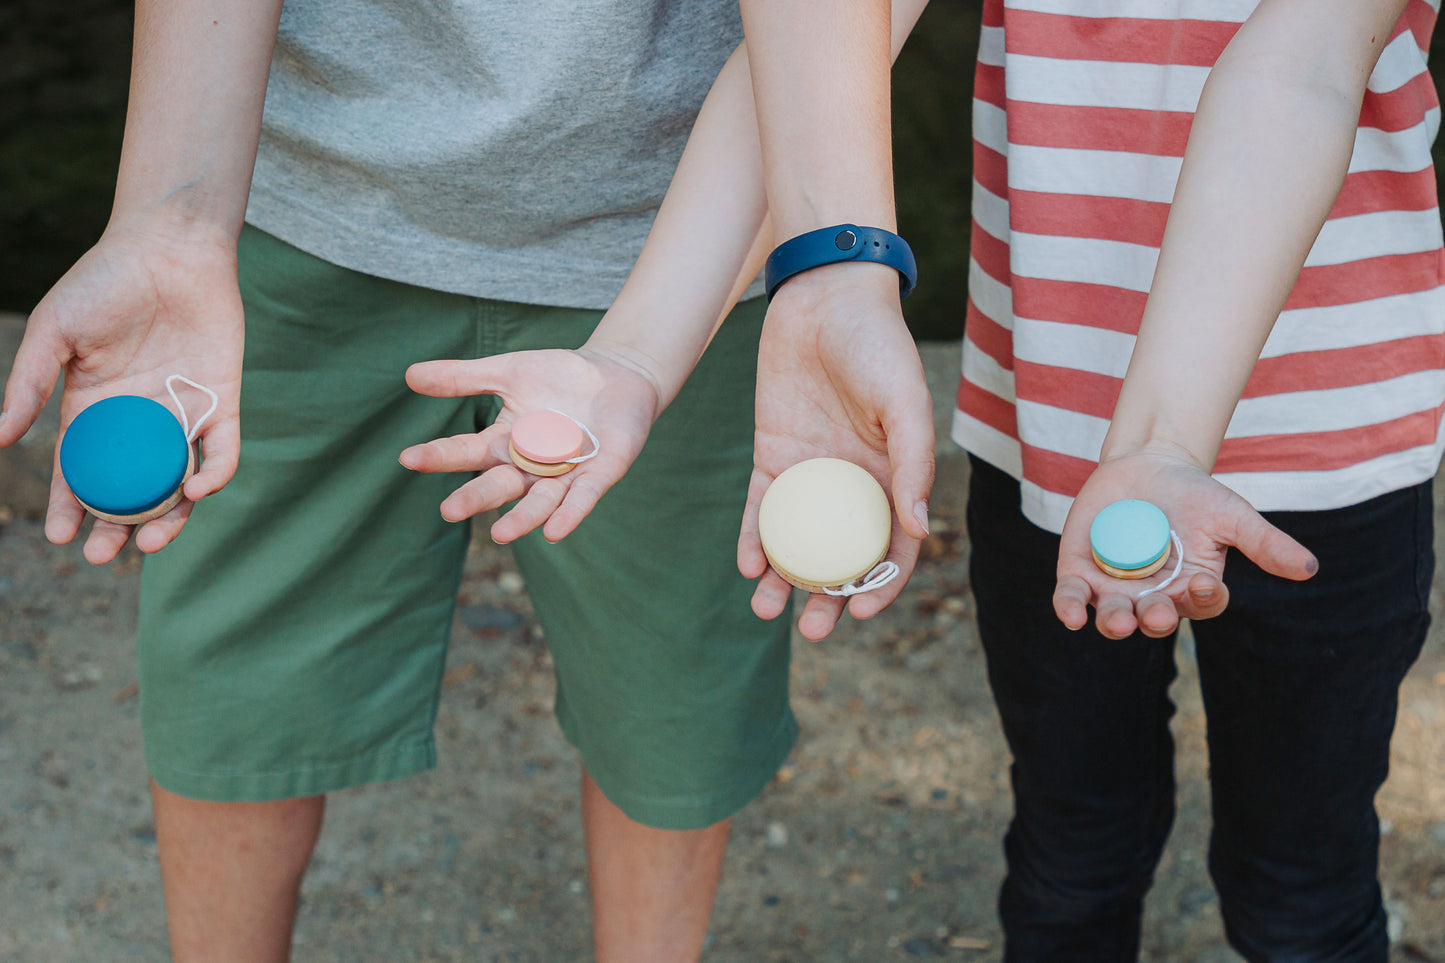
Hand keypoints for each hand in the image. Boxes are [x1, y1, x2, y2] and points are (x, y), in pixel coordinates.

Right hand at [0, 223, 243, 563]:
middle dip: (115, 527)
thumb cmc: (105, 282)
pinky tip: (193, 492)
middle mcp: (137, 420)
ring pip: (176, 483)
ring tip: (148, 543)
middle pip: (129, 488)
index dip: (69, 506)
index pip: (80, 471)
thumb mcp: (55, 333)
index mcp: (92, 408)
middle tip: (102, 553)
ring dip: (166, 518)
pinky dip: (212, 477)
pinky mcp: (222, 404)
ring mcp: (181, 415)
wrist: (170, 248)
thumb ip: (28, 385)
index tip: (58, 536)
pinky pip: (221, 452)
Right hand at [399, 342, 661, 543]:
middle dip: (476, 497)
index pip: (468, 452)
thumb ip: (463, 378)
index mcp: (506, 443)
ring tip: (501, 534)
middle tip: (449, 510)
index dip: (440, 456)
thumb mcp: (508, 371)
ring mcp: (566, 472)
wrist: (618, 373)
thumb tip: (408, 375)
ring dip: (522, 518)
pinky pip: (583, 498)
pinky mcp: (601, 473)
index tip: (408, 458)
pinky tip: (554, 532)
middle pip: (500, 484)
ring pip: (540, 501)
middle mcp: (532, 465)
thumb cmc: (559, 376)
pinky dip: (570, 514)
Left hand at [739, 263, 934, 640]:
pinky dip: (755, 538)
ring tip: (767, 608)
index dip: (882, 586)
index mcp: (894, 477)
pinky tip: (747, 565)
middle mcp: (853, 483)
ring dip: (785, 579)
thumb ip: (912, 463)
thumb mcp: (904, 402)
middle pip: (841, 556)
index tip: (861, 614)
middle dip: (828, 598)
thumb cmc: (877, 345)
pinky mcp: (771, 454)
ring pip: (797, 540)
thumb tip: (916, 528)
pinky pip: (761, 507)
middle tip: (809, 629)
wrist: (823, 297)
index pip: (892, 547)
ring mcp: (810, 472)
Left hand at [1053, 444, 1318, 638]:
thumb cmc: (1196, 494)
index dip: (1203, 598)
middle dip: (1154, 619)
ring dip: (1116, 622)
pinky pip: (1073, 598)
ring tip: (1119, 620)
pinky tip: (1071, 615)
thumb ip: (1265, 543)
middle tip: (1154, 614)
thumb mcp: (1232, 515)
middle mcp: (1154, 597)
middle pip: (1154, 620)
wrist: (1147, 465)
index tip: (1203, 582)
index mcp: (1193, 590)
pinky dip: (1071, 607)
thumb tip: (1310, 569)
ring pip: (1114, 617)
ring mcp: (1115, 588)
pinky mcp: (1080, 572)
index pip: (1201, 605)